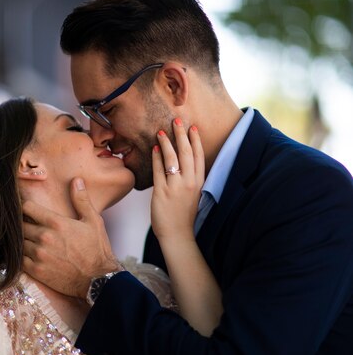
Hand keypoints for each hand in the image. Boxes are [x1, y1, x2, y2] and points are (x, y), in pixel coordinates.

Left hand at [22, 178, 120, 298]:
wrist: (97, 279)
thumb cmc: (97, 249)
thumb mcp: (93, 221)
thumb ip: (81, 200)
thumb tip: (76, 180)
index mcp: (56, 223)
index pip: (28, 208)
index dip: (25, 206)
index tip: (26, 208)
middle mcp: (44, 237)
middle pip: (20, 225)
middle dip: (23, 223)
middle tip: (27, 224)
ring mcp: (39, 255)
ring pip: (18, 242)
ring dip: (21, 240)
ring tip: (27, 239)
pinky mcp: (37, 271)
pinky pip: (19, 259)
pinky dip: (21, 255)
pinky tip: (28, 254)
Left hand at [151, 118, 203, 242]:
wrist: (177, 234)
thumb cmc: (183, 214)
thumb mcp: (193, 194)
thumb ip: (190, 178)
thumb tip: (184, 162)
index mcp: (199, 182)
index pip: (199, 156)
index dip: (196, 140)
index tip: (193, 127)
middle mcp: (189, 182)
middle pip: (186, 153)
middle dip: (181, 134)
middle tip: (176, 120)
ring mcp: (176, 187)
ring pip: (172, 159)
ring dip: (167, 142)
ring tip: (161, 131)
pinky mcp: (162, 192)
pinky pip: (159, 170)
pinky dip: (157, 158)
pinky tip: (154, 148)